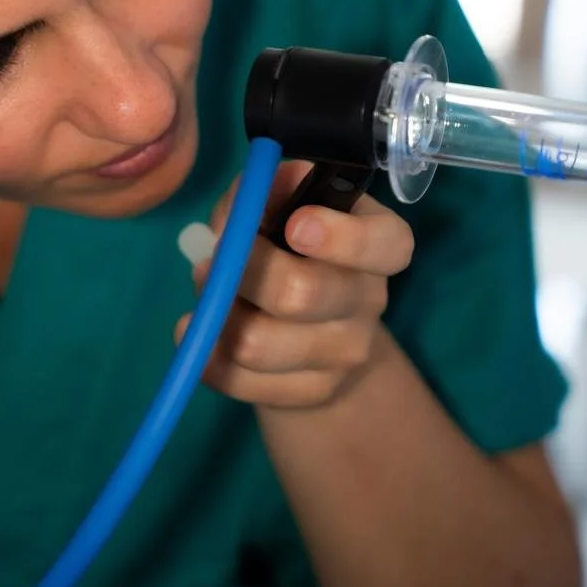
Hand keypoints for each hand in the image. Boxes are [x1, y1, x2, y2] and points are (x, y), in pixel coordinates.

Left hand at [175, 161, 413, 409]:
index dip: (342, 237)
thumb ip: (258, 195)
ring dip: (218, 316)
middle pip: (302, 293)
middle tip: (207, 261)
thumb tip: (234, 213)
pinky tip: (200, 336)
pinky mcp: (313, 391)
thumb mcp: (278, 205)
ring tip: (207, 296)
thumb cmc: (287, 244)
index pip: (387, 244)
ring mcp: (346, 353)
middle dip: (244, 274)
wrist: (310, 328)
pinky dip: (209, 357)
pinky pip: (242, 380)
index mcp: (379, 243)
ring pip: (260, 344)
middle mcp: (370, 298)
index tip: (295, 225)